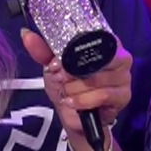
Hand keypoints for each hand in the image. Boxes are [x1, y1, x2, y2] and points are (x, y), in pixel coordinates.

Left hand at [23, 29, 132, 150]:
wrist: (74, 116)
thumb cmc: (68, 86)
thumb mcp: (53, 67)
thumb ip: (42, 51)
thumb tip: (26, 34)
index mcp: (105, 43)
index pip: (94, 37)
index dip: (73, 50)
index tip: (56, 63)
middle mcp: (120, 56)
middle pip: (96, 58)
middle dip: (72, 72)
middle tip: (61, 80)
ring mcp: (124, 76)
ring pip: (97, 78)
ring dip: (75, 88)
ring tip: (67, 93)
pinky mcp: (124, 95)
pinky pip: (102, 95)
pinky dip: (83, 100)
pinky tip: (73, 102)